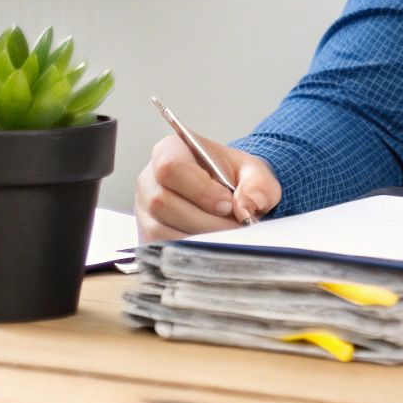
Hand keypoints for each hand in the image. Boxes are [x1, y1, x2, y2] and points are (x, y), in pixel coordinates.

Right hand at [135, 134, 280, 242]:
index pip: (171, 167)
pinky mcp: (147, 235)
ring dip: (201, 237)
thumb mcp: (254, 172)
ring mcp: (144, 209)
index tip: (227, 203)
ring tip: (228, 234)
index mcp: (171, 151)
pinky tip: (214, 244)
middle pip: (163, 202)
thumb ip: (257, 184)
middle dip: (205, 219)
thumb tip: (245, 207)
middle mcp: (149, 180)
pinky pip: (162, 248)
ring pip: (161, 230)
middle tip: (234, 224)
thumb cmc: (235, 177)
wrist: (229, 193)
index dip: (200, 189)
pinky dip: (192, 251)